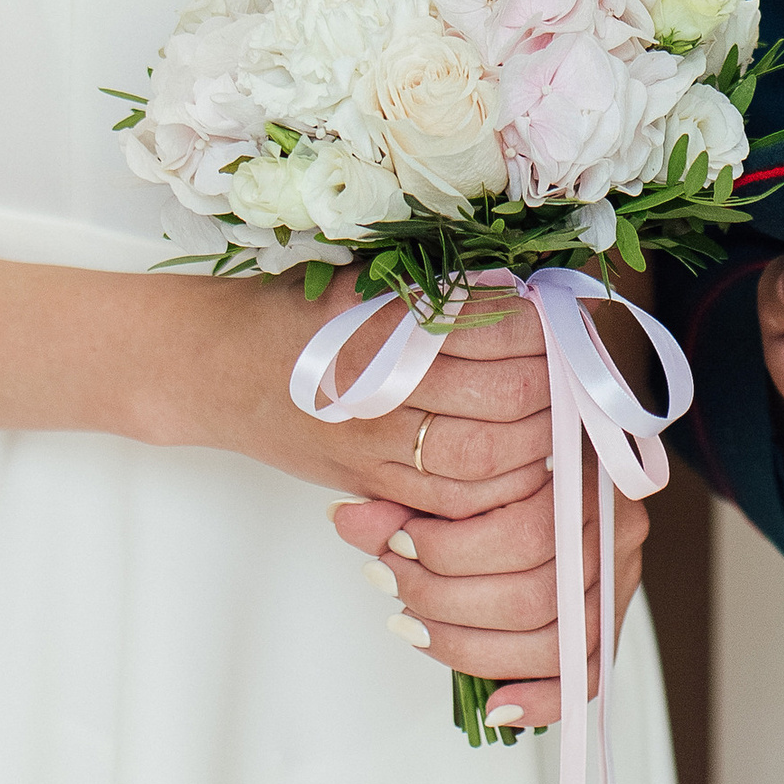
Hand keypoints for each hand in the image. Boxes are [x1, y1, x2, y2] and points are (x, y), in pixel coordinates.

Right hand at [160, 272, 556, 517]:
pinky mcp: (371, 487)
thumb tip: (523, 290)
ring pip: (488, 462)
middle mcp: (382, 396)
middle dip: (552, 384)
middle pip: (506, 402)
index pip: (494, 334)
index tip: (555, 313)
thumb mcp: (363, 281)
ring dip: (537, 439)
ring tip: (552, 410)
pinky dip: (499, 486)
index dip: (539, 327)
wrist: (215, 370)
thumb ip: (438, 288)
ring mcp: (376, 451)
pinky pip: (453, 503)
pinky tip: (517, 459)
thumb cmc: (294, 315)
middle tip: (567, 363)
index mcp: (384, 331)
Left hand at [326, 461, 649, 729]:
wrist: (560, 454)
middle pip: (535, 598)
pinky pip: (586, 679)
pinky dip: (537, 699)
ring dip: (471, 648)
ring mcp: (619, 579)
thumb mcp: (454, 470)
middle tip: (392, 585)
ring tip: (413, 626)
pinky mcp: (613, 622)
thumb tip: (344, 519)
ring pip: (555, 644)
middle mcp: (613, 532)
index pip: (525, 536)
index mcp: (586, 476)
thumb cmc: (499, 466)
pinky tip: (493, 704)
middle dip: (446, 601)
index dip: (450, 553)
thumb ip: (407, 498)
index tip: (395, 546)